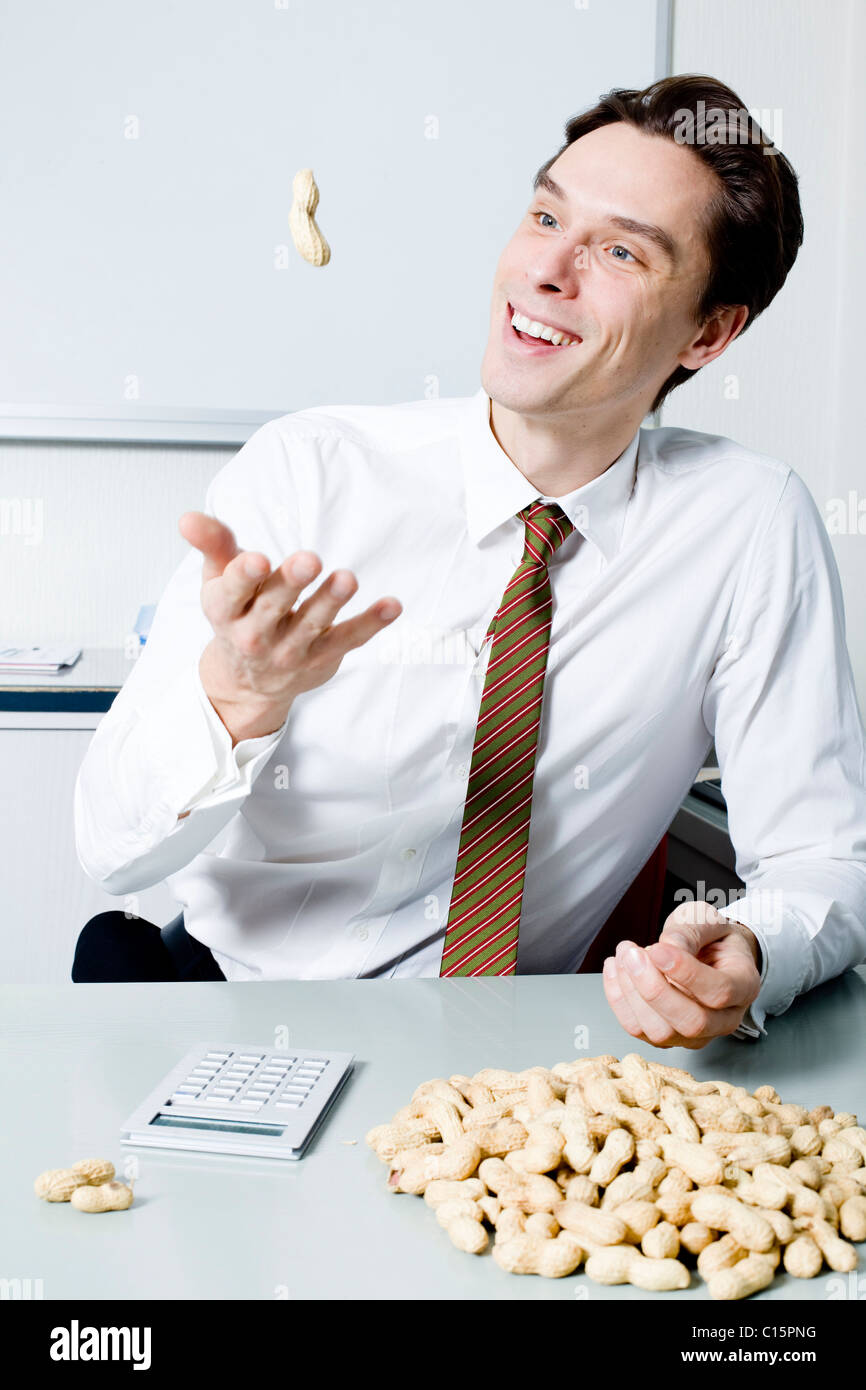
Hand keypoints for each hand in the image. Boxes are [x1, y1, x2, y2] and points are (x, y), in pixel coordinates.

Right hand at [179, 511, 401, 744]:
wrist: (248, 681)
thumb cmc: (237, 614)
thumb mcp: (218, 580)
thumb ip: (212, 545)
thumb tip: (188, 518)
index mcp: (226, 611)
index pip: (231, 593)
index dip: (243, 576)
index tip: (258, 560)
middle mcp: (255, 635)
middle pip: (273, 607)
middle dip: (292, 583)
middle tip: (310, 559)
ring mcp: (290, 650)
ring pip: (312, 625)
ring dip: (331, 601)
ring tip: (348, 578)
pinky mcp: (322, 658)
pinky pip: (348, 639)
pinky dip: (371, 624)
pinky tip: (392, 605)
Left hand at [601, 901, 761, 1048]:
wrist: (708, 953)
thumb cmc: (710, 937)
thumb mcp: (707, 921)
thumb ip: (690, 932)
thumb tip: (666, 948)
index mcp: (744, 986)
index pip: (719, 991)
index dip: (685, 973)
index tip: (656, 947)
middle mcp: (725, 1020)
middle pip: (692, 1022)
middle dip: (654, 989)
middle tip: (632, 953)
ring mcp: (696, 1035)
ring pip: (661, 1032)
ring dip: (632, 993)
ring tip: (624, 955)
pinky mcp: (667, 1037)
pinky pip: (637, 1029)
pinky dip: (618, 999)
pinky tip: (615, 968)